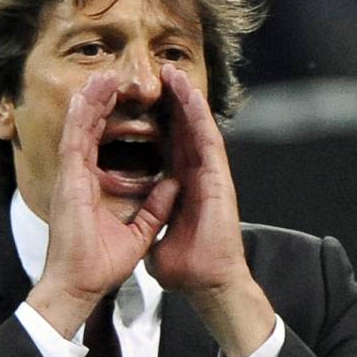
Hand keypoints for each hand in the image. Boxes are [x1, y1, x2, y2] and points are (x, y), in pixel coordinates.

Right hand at [26, 71, 178, 337]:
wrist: (81, 287)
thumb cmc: (100, 265)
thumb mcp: (140, 230)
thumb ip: (154, 205)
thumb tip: (172, 182)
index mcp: (91, 188)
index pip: (101, 144)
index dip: (110, 120)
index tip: (123, 99)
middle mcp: (79, 178)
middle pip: (89, 130)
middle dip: (100, 102)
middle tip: (111, 77)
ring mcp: (72, 177)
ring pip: (80, 128)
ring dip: (91, 101)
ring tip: (103, 75)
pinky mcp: (69, 182)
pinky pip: (74, 141)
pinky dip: (79, 117)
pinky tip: (86, 95)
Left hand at [148, 64, 275, 356]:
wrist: (207, 284)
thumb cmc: (186, 267)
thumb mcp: (153, 238)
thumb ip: (150, 221)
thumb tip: (138, 218)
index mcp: (180, 186)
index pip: (167, 145)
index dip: (157, 121)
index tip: (141, 101)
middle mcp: (196, 175)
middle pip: (182, 129)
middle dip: (172, 101)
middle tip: (160, 73)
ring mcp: (210, 174)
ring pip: (197, 127)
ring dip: (186, 99)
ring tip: (173, 72)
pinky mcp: (218, 177)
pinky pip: (207, 138)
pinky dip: (198, 115)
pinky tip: (189, 94)